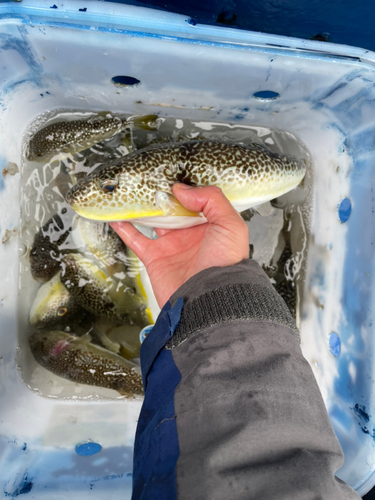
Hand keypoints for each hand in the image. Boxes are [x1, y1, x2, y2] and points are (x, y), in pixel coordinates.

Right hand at [110, 184, 248, 307]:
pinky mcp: (155, 258)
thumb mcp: (230, 224)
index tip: (172, 170)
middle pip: (171, 207)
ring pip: (151, 220)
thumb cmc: (225, 263)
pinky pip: (135, 239)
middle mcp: (189, 233)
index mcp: (210, 224)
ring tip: (128, 190)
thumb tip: (181, 189)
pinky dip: (124, 227)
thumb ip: (211, 199)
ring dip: (140, 206)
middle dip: (160, 193)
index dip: (186, 185)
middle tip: (147, 176)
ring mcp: (171, 245)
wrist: (209, 297)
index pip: (196, 199)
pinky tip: (116, 215)